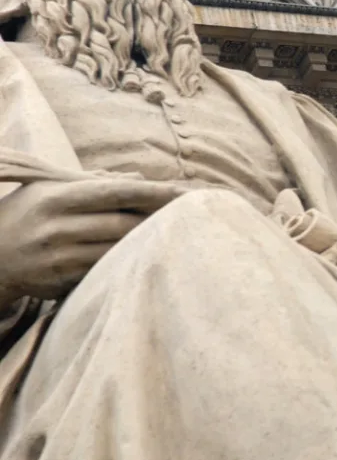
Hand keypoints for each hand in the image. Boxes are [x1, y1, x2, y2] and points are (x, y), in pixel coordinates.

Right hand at [0, 179, 188, 299]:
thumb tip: (139, 177)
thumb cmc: (24, 214)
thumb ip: (93, 182)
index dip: (151, 191)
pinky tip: (145, 257)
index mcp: (55, 197)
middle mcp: (56, 227)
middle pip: (122, 223)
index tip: (182, 191)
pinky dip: (126, 263)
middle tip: (189, 215)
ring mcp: (57, 257)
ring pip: (117, 250)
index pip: (114, 192)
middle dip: (157, 219)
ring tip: (174, 235)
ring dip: (147, 243)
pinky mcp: (60, 281)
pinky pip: (103, 271)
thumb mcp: (48, 189)